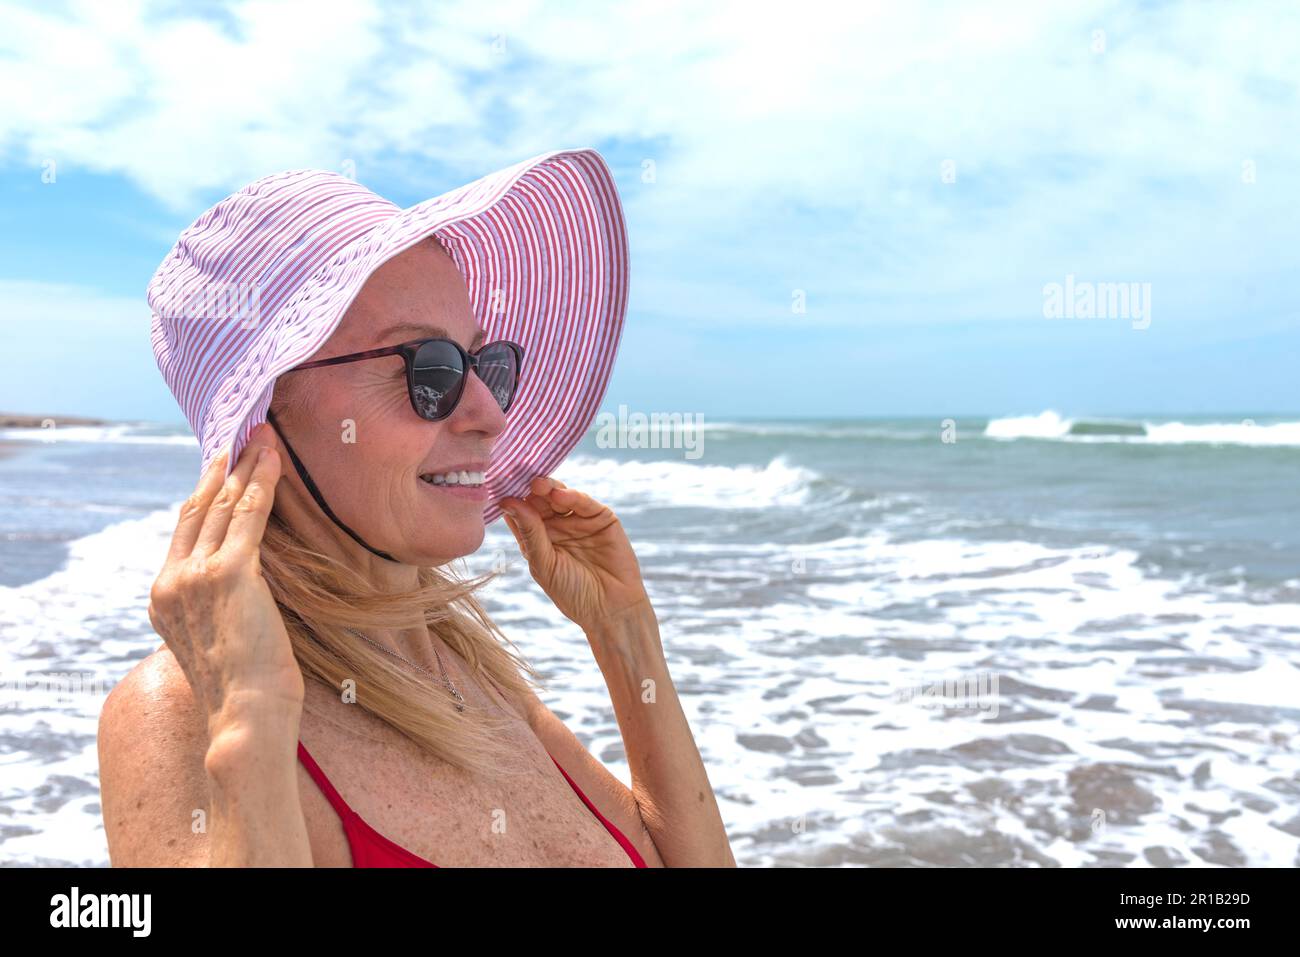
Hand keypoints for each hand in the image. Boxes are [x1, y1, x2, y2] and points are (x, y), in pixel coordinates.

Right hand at [148, 423, 302, 731]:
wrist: (246, 717)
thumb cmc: (246, 690)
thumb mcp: (219, 640)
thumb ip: (219, 607)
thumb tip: (246, 585)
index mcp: (163, 599)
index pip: (183, 531)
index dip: (202, 492)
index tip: (221, 464)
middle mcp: (170, 582)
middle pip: (197, 509)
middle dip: (222, 468)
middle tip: (242, 436)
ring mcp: (195, 576)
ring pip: (222, 504)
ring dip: (246, 466)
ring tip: (264, 437)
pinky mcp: (229, 572)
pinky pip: (249, 513)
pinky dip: (263, 482)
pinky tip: (276, 460)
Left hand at [499, 477, 652, 632]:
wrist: (611, 609)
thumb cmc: (572, 592)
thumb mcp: (544, 563)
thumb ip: (530, 532)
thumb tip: (508, 502)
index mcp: (537, 538)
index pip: (520, 512)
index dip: (511, 499)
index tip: (498, 486)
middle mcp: (556, 526)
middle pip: (539, 500)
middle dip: (529, 490)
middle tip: (519, 480)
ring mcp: (578, 520)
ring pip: (560, 497)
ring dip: (548, 488)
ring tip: (537, 484)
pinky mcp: (601, 517)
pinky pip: (584, 502)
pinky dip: (572, 495)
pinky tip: (559, 494)